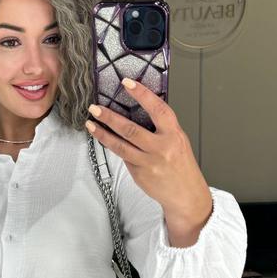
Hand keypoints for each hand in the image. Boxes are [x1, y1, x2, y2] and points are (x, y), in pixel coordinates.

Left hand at [85, 78, 212, 245]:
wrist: (186, 195)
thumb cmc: (181, 166)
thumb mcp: (178, 141)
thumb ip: (162, 127)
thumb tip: (139, 111)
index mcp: (173, 135)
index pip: (158, 109)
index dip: (142, 94)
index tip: (127, 82)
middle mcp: (161, 148)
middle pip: (131, 129)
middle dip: (110, 117)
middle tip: (95, 107)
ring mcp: (149, 162)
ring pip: (120, 145)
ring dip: (103, 133)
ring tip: (90, 123)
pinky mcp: (139, 174)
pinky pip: (123, 157)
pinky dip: (112, 146)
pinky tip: (102, 138)